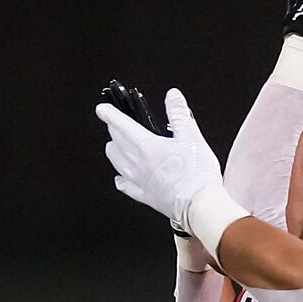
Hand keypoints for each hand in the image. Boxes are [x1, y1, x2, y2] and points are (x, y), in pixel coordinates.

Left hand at [96, 87, 222, 230]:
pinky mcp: (145, 197)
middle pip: (116, 143)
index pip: (122, 126)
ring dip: (113, 152)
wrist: (200, 205)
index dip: (110, 114)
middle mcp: (138, 164)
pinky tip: (120, 179)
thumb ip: (179, 115)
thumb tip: (173, 96)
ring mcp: (140, 182)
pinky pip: (126, 187)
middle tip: (113, 126)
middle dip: (113, 131)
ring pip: (116, 163)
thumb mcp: (192, 138)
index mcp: (148, 147)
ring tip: (114, 147)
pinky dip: (120, 180)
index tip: (102, 109)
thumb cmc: (197, 174)